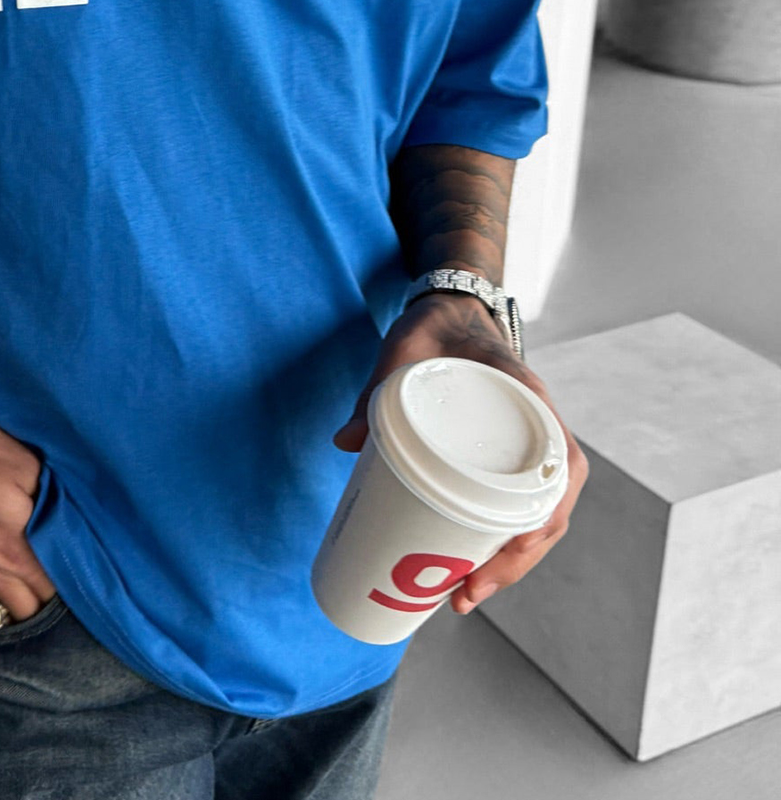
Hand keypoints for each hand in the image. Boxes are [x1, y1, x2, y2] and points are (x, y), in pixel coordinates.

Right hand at [0, 403, 58, 625]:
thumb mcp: (18, 459)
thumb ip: (47, 495)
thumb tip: (61, 519)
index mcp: (18, 546)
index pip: (56, 586)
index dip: (66, 578)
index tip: (68, 568)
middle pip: (30, 610)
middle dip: (42, 598)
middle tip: (43, 580)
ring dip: (11, 612)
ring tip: (16, 595)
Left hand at [332, 292, 588, 614]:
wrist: (455, 306)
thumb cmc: (437, 325)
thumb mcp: (405, 348)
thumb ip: (376, 389)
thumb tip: (344, 443)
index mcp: (531, 402)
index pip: (559, 475)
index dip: (535, 527)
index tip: (497, 560)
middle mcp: (541, 429)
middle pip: (550, 512)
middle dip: (514, 563)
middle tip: (464, 595)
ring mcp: (530, 446)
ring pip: (538, 517)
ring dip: (509, 562)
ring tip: (463, 595)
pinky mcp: (509, 455)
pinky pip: (520, 505)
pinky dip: (502, 541)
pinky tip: (470, 568)